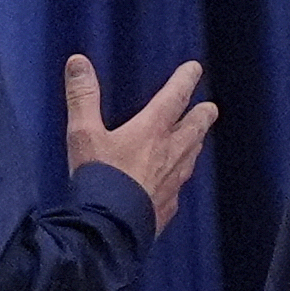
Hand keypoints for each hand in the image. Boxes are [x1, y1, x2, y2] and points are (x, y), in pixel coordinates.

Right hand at [63, 55, 216, 231]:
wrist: (110, 229)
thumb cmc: (98, 179)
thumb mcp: (83, 134)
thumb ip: (83, 97)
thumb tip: (78, 61)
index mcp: (152, 132)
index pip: (174, 98)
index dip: (185, 81)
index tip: (195, 69)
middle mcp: (169, 154)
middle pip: (193, 129)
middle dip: (202, 115)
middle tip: (211, 107)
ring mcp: (172, 182)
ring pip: (191, 157)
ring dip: (195, 143)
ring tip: (198, 138)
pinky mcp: (167, 206)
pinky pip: (179, 185)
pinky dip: (181, 176)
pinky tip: (177, 181)